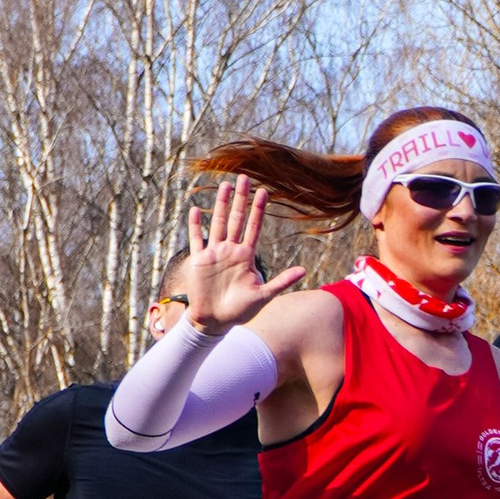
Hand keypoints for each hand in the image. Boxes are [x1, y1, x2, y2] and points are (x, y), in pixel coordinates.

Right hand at [181, 171, 308, 329]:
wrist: (215, 321)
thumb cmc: (240, 311)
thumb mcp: (263, 296)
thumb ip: (281, 282)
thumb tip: (304, 271)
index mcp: (246, 256)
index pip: (254, 227)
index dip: (259, 209)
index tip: (264, 191)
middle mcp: (231, 250)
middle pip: (236, 219)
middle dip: (240, 198)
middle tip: (244, 177)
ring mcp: (215, 254)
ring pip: (217, 223)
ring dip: (219, 204)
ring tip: (224, 185)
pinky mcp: (199, 261)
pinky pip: (196, 239)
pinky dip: (196, 225)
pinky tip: (195, 209)